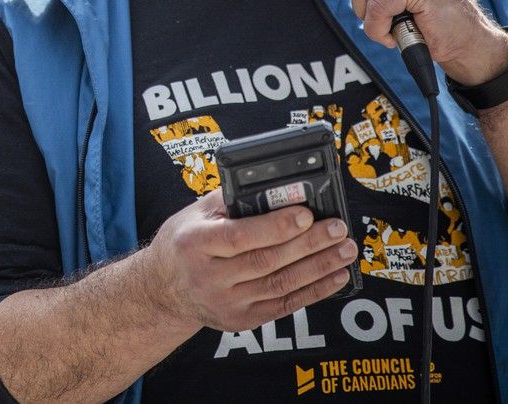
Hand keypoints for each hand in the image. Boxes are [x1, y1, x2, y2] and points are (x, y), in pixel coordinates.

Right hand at [141, 192, 355, 333]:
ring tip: (345, 250)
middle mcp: (208, 277)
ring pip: (281, 284)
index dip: (275, 226)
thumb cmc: (181, 244)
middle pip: (267, 260)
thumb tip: (273, 187)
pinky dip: (314, 291)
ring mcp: (226, 302)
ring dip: (319, 267)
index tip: (306, 214)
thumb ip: (229, 201)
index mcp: (195, 244)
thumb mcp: (193, 214)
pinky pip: (284, 305)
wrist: (162, 291)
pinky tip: (335, 276)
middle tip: (338, 229)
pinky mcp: (241, 320)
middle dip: (309, 244)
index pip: (240, 236)